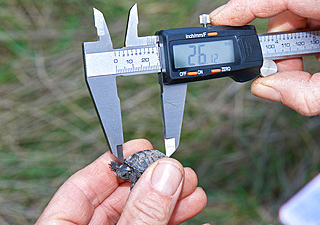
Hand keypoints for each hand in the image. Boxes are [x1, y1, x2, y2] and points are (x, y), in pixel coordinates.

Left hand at [36, 139, 206, 223]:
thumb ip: (140, 213)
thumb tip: (163, 172)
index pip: (82, 186)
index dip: (113, 161)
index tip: (140, 144)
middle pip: (121, 199)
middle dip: (155, 181)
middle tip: (178, 168)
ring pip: (144, 215)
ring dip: (172, 201)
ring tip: (194, 189)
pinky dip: (177, 222)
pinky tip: (194, 212)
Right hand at [211, 0, 319, 116]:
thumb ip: (307, 95)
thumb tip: (264, 88)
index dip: (246, 5)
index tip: (220, 20)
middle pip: (290, 8)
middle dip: (279, 44)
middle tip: (280, 75)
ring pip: (302, 19)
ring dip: (299, 51)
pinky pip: (318, 25)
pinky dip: (315, 50)